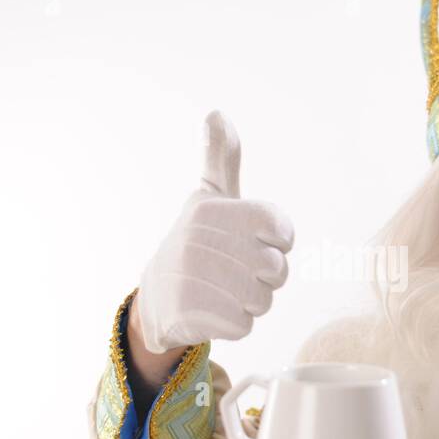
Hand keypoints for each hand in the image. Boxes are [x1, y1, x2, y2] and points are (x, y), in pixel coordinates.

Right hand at [136, 110, 294, 353]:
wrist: (156, 298)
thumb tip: (216, 113)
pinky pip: (246, 325)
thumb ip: (221, 159)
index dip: (277, 241)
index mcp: (213, 210)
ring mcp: (198, 279)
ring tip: (224, 290)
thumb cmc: (196, 242)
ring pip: (264, 300)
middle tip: (236, 271)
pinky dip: (235, 323)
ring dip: (251, 301)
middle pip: (277, 269)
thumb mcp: (209, 197)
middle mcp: (202, 240)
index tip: (255, 241)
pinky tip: (214, 310)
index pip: (281, 229)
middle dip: (264, 277)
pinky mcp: (197, 316)